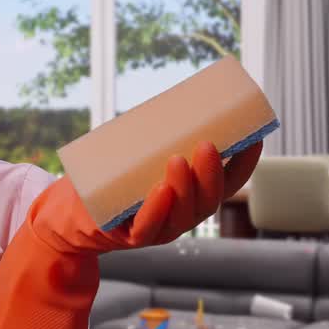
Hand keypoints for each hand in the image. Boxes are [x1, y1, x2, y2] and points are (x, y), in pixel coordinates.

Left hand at [38, 140, 262, 257]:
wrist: (73, 213)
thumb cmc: (113, 177)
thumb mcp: (140, 152)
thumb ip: (159, 131)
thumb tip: (179, 93)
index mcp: (194, 196)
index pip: (229, 182)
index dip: (245, 163)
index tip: (254, 136)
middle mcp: (183, 215)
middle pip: (209, 199)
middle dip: (211, 173)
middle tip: (207, 144)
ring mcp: (158, 228)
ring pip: (182, 214)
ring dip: (185, 188)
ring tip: (178, 159)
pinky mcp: (129, 236)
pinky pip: (148, 228)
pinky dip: (156, 210)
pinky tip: (160, 191)